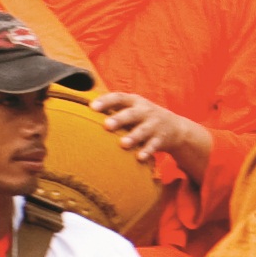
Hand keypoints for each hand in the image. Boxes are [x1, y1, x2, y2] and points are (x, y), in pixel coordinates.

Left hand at [90, 90, 209, 173]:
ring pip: (143, 131)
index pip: (119, 98)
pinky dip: (147, 152)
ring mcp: (154, 125)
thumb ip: (112, 108)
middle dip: (119, 119)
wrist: (175, 127)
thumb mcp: (131, 108)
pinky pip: (153, 146)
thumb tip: (80, 107)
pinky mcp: (161, 139)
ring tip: (123, 144)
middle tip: (107, 125)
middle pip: (131, 114)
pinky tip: (140, 158)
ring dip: (133, 137)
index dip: (106, 101)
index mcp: (134, 101)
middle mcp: (144, 111)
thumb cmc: (142, 117)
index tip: (92, 107)